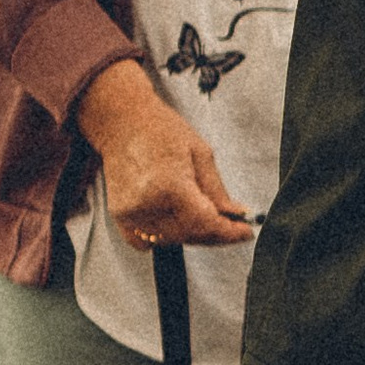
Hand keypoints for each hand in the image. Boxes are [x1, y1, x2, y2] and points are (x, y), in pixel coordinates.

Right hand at [76, 59, 254, 247]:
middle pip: (191, 235)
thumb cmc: (160, 130)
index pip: (206, 223)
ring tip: (201, 212)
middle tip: (230, 223)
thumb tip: (237, 214)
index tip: (245, 232)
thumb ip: (218, 191)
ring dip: (192, 234)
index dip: (229, 232)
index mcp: (170, 186)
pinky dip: (165, 235)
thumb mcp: (200, 153)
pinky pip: (147, 242)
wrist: (122, 122)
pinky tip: (174, 218)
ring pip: (172, 240)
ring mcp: (130, 213)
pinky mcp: (119, 217)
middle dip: (215, 233)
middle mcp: (147, 204)